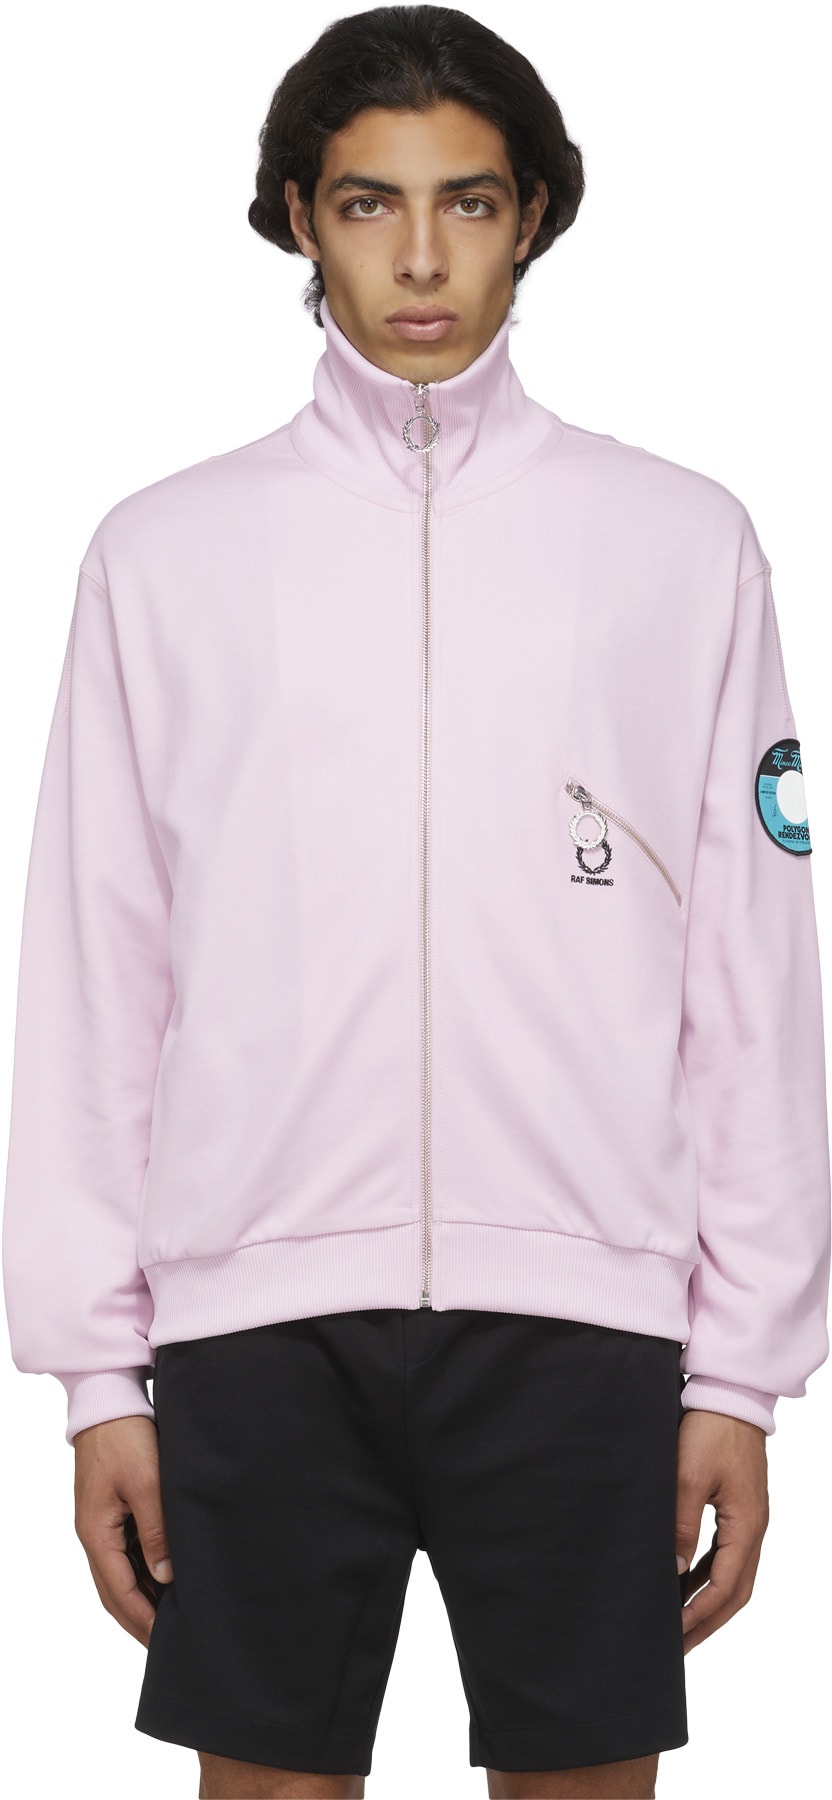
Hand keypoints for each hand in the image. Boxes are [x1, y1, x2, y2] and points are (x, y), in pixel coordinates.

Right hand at [73, 1414, 173, 1646]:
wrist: (109, 1400)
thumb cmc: (126, 1437)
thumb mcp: (146, 1483)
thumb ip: (156, 1530)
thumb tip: (165, 1575)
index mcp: (96, 1533)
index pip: (118, 1591)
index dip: (141, 1619)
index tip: (163, 1642)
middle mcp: (94, 1533)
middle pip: (114, 1590)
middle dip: (138, 1618)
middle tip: (166, 1643)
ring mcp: (101, 1522)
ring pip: (119, 1573)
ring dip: (140, 1596)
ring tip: (169, 1618)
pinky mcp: (112, 1510)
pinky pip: (125, 1552)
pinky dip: (142, 1572)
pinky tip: (163, 1579)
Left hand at [675, 1408, 769, 1653]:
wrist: (728, 1396)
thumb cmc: (709, 1431)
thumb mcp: (688, 1478)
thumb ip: (682, 1526)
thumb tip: (674, 1571)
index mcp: (746, 1525)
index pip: (726, 1587)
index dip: (699, 1614)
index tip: (674, 1634)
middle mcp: (754, 1528)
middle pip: (736, 1592)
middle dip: (708, 1622)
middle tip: (678, 1646)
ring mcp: (750, 1520)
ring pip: (734, 1576)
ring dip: (710, 1602)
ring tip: (681, 1623)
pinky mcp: (740, 1509)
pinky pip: (728, 1555)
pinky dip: (710, 1576)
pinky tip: (687, 1582)